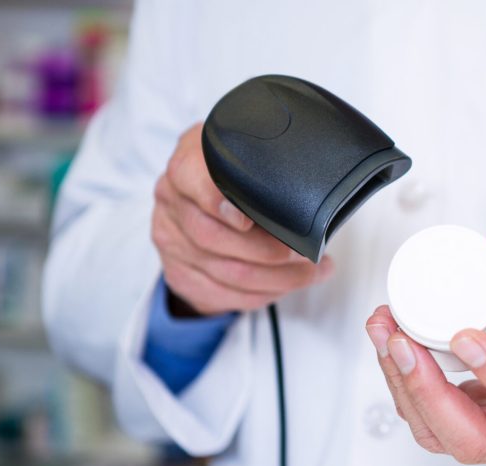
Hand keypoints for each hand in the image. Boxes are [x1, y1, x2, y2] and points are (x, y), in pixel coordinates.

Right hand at [151, 123, 333, 315]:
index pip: (190, 178)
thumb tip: (305, 176)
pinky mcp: (179, 274)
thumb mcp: (245, 152)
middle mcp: (172, 202)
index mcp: (187, 165)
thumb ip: (261, 158)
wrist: (200, 199)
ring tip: (314, 271)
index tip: (248, 218)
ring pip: (228, 272)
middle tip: (307, 252)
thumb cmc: (234, 176)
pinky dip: (263, 294)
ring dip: (279, 278)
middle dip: (271, 251)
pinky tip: (288, 284)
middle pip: (215, 237)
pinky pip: (224, 294)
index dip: (218, 201)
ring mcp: (172, 240)